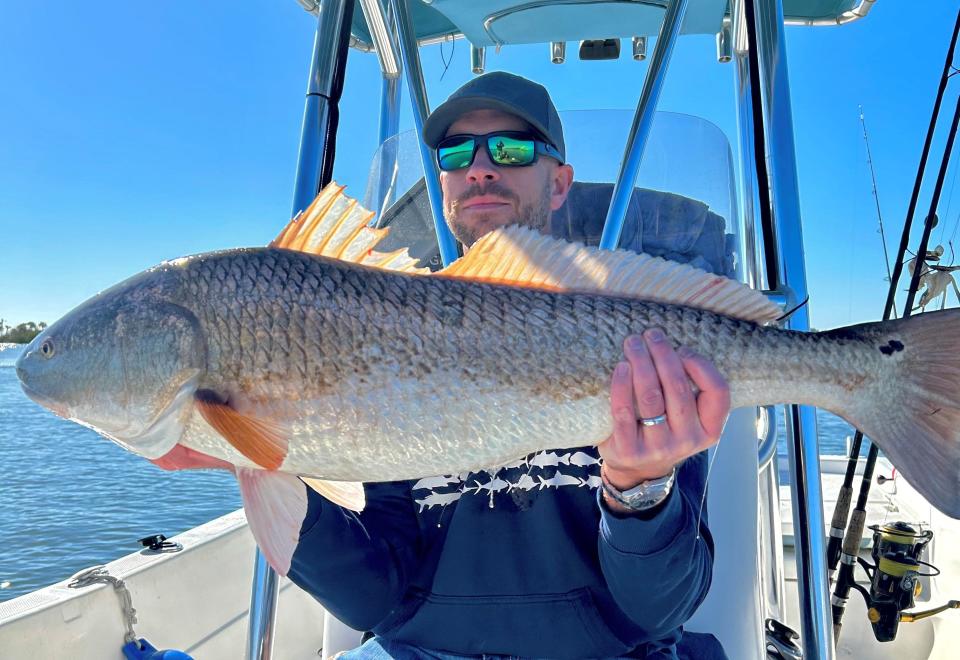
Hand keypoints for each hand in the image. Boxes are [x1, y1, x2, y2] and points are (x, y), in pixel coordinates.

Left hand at [599, 329, 729, 496]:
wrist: (638, 470)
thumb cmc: (665, 431)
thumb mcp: (689, 419)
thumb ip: (691, 392)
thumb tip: (674, 347)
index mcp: (710, 430)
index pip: (718, 392)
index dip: (701, 366)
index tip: (683, 348)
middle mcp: (687, 440)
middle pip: (678, 388)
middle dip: (663, 355)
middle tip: (651, 334)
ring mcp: (658, 447)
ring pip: (651, 397)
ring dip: (641, 363)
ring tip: (633, 343)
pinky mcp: (628, 450)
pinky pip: (624, 411)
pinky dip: (622, 385)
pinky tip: (621, 367)